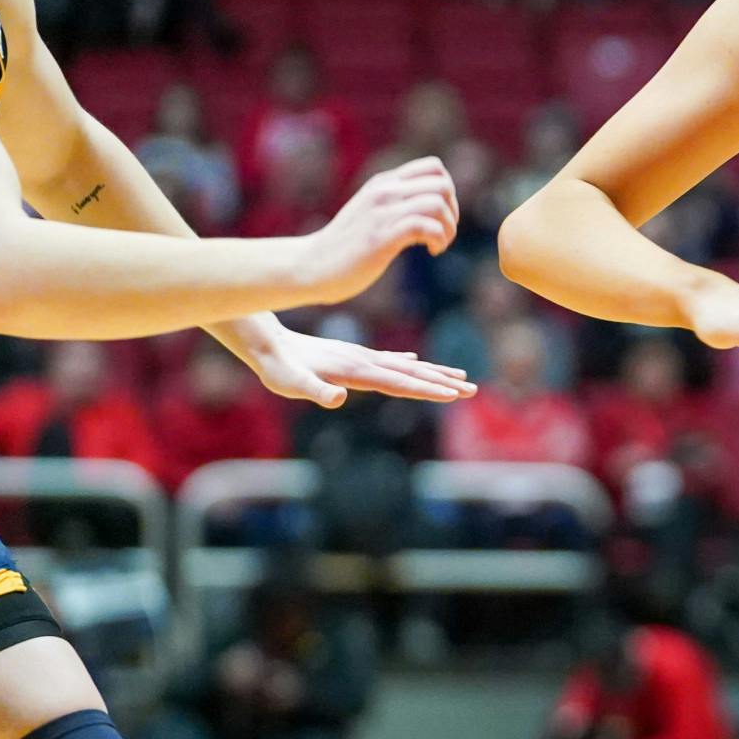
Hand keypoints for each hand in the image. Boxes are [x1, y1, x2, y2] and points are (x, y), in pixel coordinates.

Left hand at [244, 324, 474, 409]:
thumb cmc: (276, 367)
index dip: (427, 390)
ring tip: (460, 377)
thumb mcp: (289, 383)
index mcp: (356, 369)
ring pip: (406, 367)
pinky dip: (409, 365)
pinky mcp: (353, 357)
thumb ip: (314, 391)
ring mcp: (360, 357)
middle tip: (473, 390)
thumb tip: (339, 399)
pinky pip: (390, 362)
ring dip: (434, 373)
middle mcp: (364, 361)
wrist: (266, 340)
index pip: (400, 382)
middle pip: (412, 374)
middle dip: (443, 383)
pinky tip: (418, 365)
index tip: (454, 395)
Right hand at [298, 159, 458, 303]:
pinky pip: (424, 226)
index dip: (448, 191)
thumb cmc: (346, 245)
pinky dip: (438, 239)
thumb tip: (432, 208)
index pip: (433, 167)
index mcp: (384, 183)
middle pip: (442, 183)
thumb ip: (396, 203)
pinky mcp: (381, 237)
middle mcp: (384, 192)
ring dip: (448, 228)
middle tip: (443, 233)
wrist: (312, 265)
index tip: (440, 216)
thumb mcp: (372, 213)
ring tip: (438, 245)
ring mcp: (381, 213)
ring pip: (436, 203)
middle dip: (453, 211)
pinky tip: (431, 251)